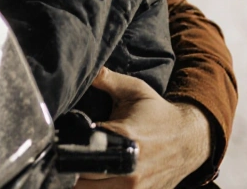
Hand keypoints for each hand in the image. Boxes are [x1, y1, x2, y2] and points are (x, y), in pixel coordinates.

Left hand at [75, 68, 210, 188]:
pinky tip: (93, 177)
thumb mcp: (134, 90)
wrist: (190, 140)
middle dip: (68, 167)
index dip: (63, 150)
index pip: (79, 152)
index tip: (57, 143)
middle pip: (80, 178)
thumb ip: (106, 79)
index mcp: (124, 139)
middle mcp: (128, 169)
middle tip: (64, 154)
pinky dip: (95, 188)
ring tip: (77, 165)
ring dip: (79, 181)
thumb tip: (82, 70)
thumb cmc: (158, 114)